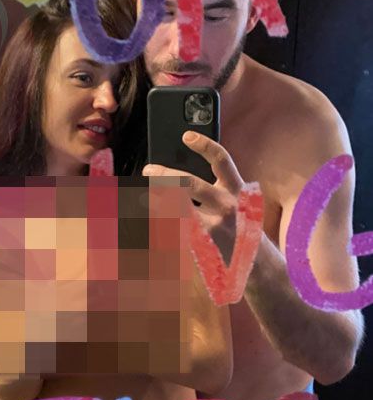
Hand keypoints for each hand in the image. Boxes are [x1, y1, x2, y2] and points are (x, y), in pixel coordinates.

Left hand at [143, 131, 246, 262]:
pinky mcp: (201, 245)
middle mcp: (226, 206)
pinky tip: (149, 221)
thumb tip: (175, 175)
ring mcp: (213, 227)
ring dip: (156, 201)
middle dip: (166, 175)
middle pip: (191, 184)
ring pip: (177, 209)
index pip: (221, 161)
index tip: (186, 136)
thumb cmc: (239, 225)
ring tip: (143, 196)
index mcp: (236, 190)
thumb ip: (213, 186)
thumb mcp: (235, 201)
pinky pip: (174, 231)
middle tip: (148, 170)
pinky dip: (160, 225)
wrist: (255, 263)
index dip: (205, 145)